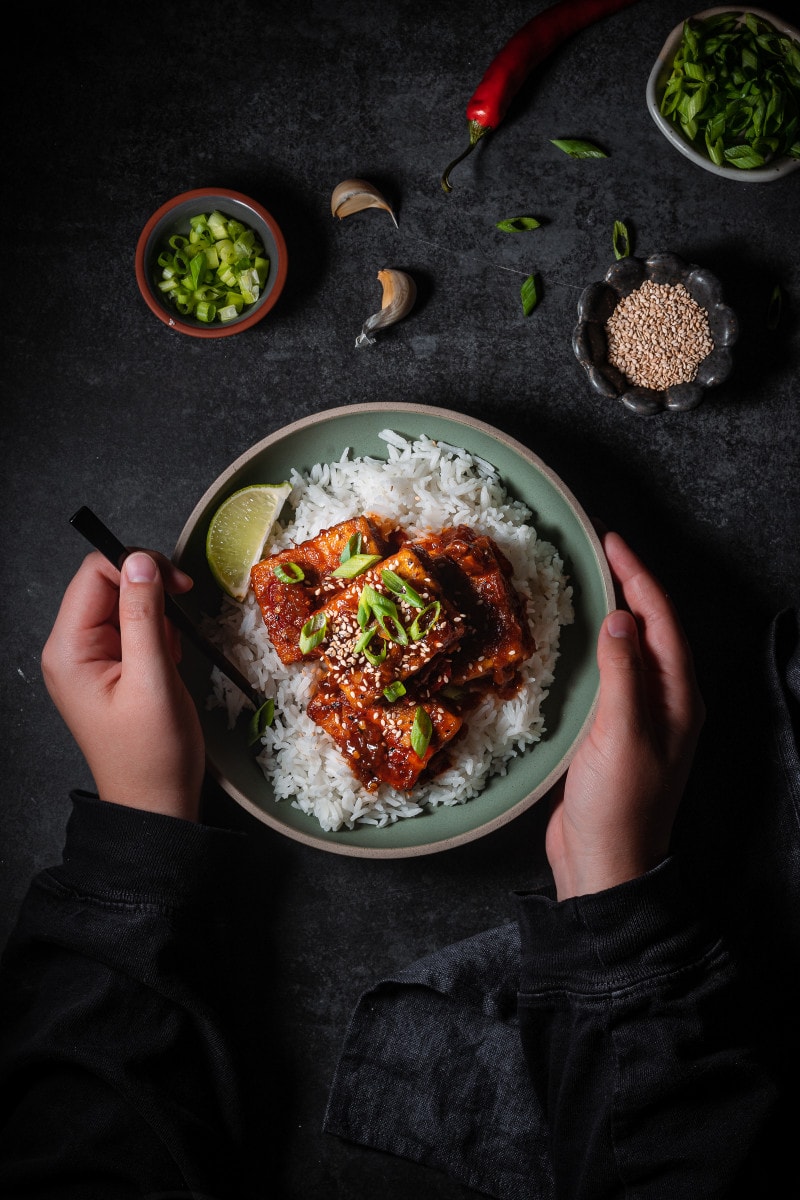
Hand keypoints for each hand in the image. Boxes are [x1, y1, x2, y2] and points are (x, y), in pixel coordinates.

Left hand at [41, 550, 204, 819]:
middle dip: (150, 596)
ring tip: (170, 658)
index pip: (94, 574)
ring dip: (156, 620)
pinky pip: (132, 629)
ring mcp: (88, 660)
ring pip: (124, 605)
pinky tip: (166, 665)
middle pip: (107, 585)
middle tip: (178, 627)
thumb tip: (140, 559)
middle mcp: (70, 649)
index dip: (138, 567)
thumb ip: (144, 615)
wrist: (156, 802)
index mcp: (68, 649)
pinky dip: (157, 636)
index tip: (179, 585)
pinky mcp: (108, 669)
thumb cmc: (153, 753)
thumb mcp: (153, 678)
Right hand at [545, 532, 704, 899]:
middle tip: (599, 551)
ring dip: (614, 614)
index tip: (611, 541)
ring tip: (588, 583)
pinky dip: (597, 647)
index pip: (661, 622)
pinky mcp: (613, 732)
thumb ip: (622, 674)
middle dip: (630, 586)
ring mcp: (640, 717)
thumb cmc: (618, 804)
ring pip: (631, 650)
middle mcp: (666, 702)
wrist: (604, 864)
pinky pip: (611, 675)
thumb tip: (620, 618)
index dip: (638, 577)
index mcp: (679, 699)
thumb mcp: (621, 735)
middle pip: (651, 629)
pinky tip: (576, 641)